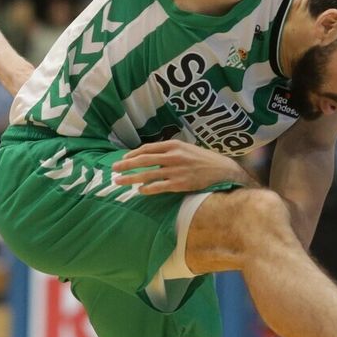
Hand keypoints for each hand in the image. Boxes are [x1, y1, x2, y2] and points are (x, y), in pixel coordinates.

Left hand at [113, 140, 251, 194]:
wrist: (223, 170)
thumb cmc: (204, 159)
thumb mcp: (187, 148)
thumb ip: (170, 150)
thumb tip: (152, 155)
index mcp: (174, 145)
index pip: (148, 149)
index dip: (133, 154)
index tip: (124, 159)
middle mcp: (173, 156)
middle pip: (143, 160)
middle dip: (126, 165)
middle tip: (114, 169)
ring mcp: (175, 171)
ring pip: (148, 174)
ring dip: (131, 178)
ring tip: (119, 181)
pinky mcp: (180, 184)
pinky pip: (159, 187)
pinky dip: (148, 188)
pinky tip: (140, 190)